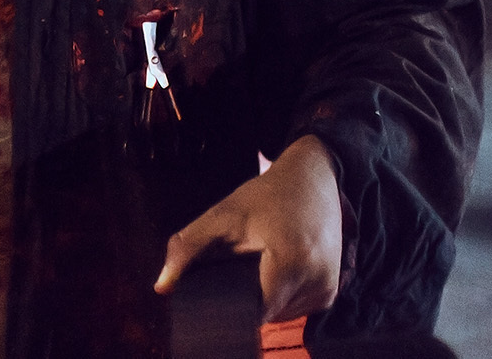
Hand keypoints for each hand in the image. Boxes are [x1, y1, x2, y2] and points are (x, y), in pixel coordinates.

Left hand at [154, 134, 341, 322]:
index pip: (253, 312)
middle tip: (240, 262)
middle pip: (265, 314)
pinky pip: (295, 307)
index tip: (222, 281)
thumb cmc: (267, 194)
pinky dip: (280, 294)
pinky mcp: (330, 291)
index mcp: (291, 263)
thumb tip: (161, 286)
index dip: (231, 303)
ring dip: (264, 296)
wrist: (314, 177)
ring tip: (260, 260)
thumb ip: (188, 248)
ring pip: (280, 314)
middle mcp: (316, 282)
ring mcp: (327, 289)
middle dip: (246, 295)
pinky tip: (274, 267)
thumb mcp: (224, 214)